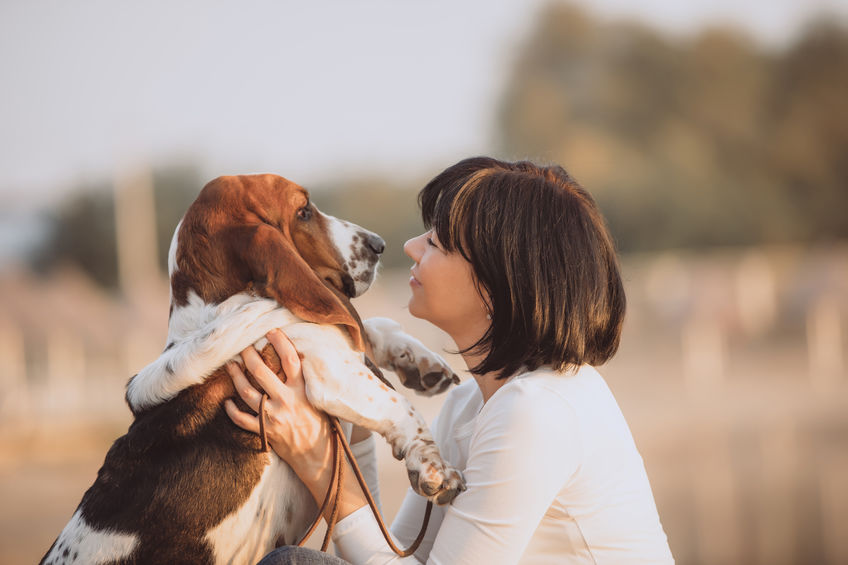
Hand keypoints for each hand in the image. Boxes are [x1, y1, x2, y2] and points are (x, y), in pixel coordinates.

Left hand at [224, 329, 332, 479]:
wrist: (316, 455)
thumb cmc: (320, 425)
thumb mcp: (318, 399)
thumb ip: (306, 382)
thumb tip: (297, 359)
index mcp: (302, 390)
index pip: (290, 359)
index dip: (280, 342)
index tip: (271, 332)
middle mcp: (286, 400)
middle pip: (262, 371)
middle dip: (249, 356)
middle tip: (243, 347)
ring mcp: (273, 416)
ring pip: (247, 392)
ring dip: (236, 377)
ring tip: (231, 366)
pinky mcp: (264, 430)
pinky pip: (241, 419)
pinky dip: (232, 410)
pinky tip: (228, 402)